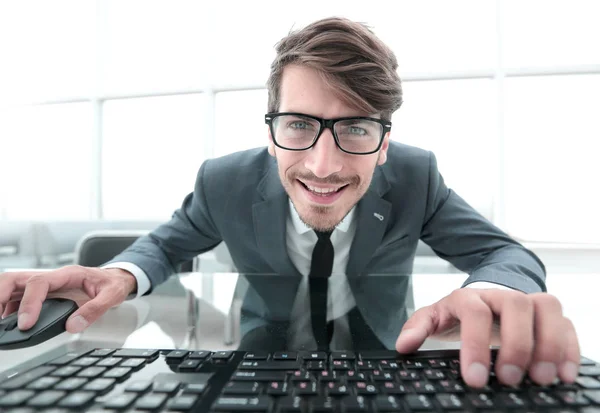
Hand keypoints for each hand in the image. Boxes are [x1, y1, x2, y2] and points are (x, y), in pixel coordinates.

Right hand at [0, 265, 137, 333]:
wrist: (117, 279)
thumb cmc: (112, 284)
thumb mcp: (112, 296)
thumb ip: (94, 310)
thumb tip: (73, 325)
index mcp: (67, 274)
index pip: (39, 283)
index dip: (29, 303)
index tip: (26, 324)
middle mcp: (52, 277)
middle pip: (15, 279)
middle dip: (0, 295)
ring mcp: (45, 285)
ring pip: (12, 286)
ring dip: (0, 301)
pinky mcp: (42, 294)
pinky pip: (17, 297)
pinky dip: (7, 308)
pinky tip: (5, 322)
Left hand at [395, 288, 579, 387]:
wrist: (486, 294)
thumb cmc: (461, 312)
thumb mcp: (436, 317)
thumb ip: (419, 327)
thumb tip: (404, 345)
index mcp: (470, 297)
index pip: (475, 313)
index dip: (475, 345)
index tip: (474, 378)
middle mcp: (502, 295)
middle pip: (516, 306)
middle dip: (516, 345)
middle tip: (510, 380)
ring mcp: (529, 301)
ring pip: (547, 308)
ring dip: (549, 344)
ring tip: (543, 379)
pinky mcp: (550, 314)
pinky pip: (567, 323)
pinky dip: (570, 348)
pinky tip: (566, 374)